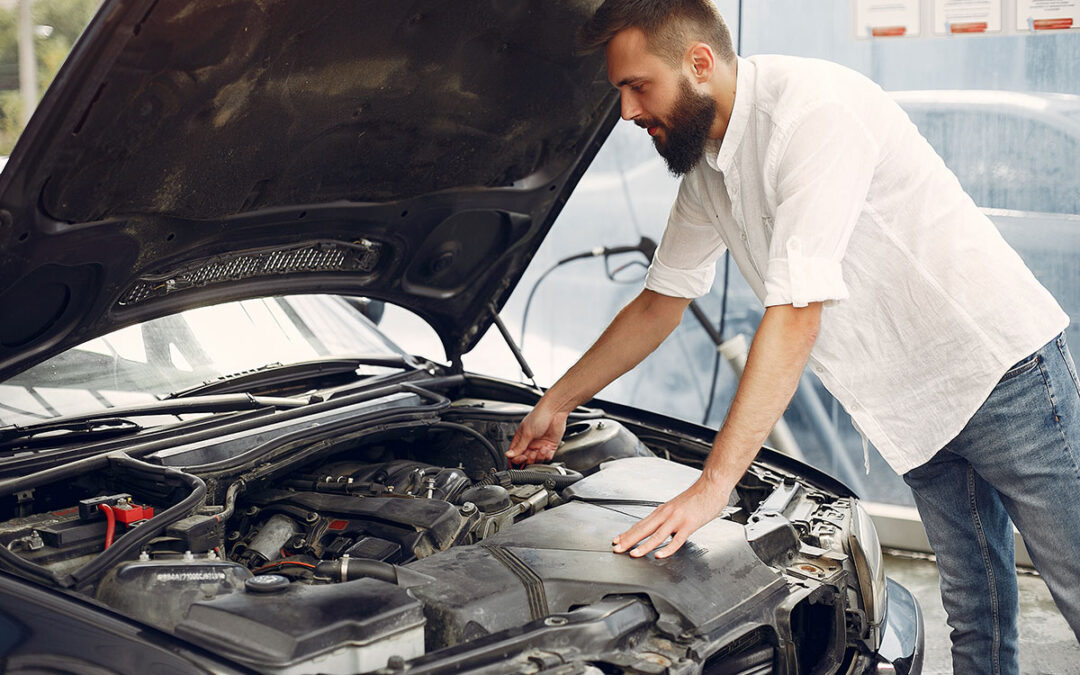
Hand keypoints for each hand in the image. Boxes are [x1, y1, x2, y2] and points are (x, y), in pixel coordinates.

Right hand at [506, 406, 567, 465]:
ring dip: (539, 457)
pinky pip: (547, 457)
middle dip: (529, 459)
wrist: (555, 412)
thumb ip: (519, 446)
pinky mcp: (550, 446)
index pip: (515, 454)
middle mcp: (530, 444)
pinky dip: (546, 456)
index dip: (517, 459)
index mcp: (521, 439)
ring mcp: (540, 445)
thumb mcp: (527, 432)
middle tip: (532, 453)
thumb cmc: (539, 416)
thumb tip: (508, 455)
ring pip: (537, 460)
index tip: (521, 458)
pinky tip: (546, 449)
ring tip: (541, 449)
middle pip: (526, 459)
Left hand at [612, 477, 729, 558]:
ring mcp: (677, 519)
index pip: (641, 524)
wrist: (711, 485)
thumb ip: (667, 518)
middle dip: (629, 540)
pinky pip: (677, 540)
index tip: (617, 540)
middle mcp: (666, 514)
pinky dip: (667, 548)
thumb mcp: (676, 506)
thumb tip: (659, 529)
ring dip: (644, 546)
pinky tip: (659, 555)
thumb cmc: (697, 496)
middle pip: (644, 529)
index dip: (628, 533)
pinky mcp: (689, 525)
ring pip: (657, 536)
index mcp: (662, 510)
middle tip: (617, 549)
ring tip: (633, 554)